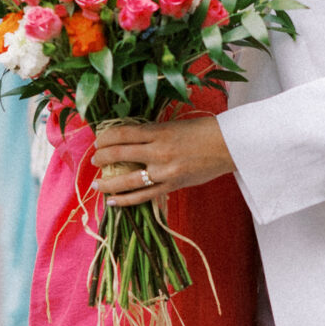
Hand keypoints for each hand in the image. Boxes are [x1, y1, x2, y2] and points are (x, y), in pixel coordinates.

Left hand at [93, 115, 233, 208]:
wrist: (230, 145)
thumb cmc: (203, 130)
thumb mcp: (174, 125)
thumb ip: (152, 133)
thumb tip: (129, 139)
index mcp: (159, 131)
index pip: (122, 133)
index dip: (105, 137)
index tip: (98, 140)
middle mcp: (159, 151)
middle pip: (120, 154)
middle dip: (102, 157)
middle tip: (94, 160)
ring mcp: (165, 171)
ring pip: (128, 180)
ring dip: (108, 182)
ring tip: (97, 184)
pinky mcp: (172, 185)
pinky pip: (144, 196)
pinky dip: (126, 199)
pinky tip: (112, 201)